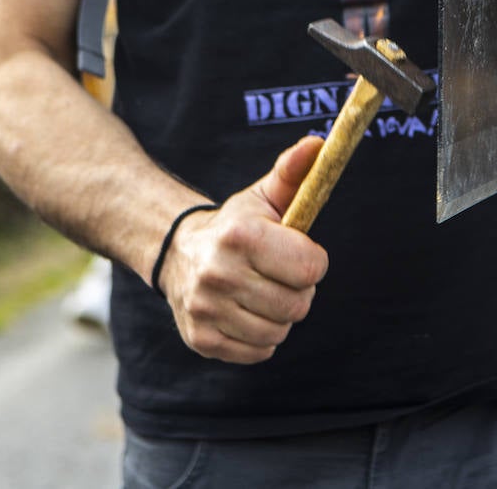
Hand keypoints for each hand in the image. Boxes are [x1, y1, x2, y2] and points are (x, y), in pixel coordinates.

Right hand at [157, 137, 329, 363]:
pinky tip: (246, 312)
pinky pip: (258, 352)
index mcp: (240, 236)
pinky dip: (260, 338)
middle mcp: (218, 273)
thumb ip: (293, 172)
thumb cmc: (237, 225)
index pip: (310, 268)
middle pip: (297, 304)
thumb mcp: (263, 196)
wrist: (178, 252)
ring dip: (280, 316)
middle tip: (278, 275)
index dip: (312, 261)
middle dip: (297, 290)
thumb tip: (318, 144)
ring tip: (262, 293)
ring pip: (279, 332)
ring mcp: (206, 309)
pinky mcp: (201, 339)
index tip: (298, 253)